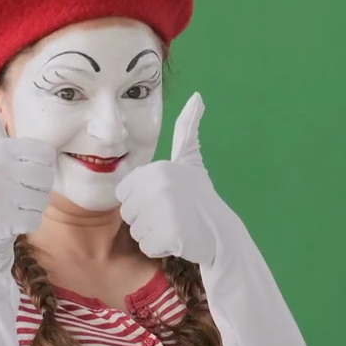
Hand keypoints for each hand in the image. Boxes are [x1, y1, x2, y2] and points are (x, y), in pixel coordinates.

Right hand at [0, 78, 56, 266]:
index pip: (45, 153)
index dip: (38, 166)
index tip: (16, 171)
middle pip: (47, 176)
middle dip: (37, 188)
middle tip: (14, 192)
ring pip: (43, 198)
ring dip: (32, 205)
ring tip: (10, 205)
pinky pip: (35, 218)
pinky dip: (26, 223)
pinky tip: (8, 221)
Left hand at [115, 93, 235, 267]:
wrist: (220, 233)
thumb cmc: (200, 196)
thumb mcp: (190, 159)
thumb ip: (187, 129)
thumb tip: (197, 97)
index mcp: (157, 169)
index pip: (125, 194)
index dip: (142, 201)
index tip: (165, 200)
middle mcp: (159, 186)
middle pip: (128, 213)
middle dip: (146, 219)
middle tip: (171, 216)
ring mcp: (164, 211)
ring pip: (136, 231)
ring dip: (153, 234)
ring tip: (176, 227)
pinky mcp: (169, 236)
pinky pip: (147, 246)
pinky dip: (161, 248)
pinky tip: (178, 240)